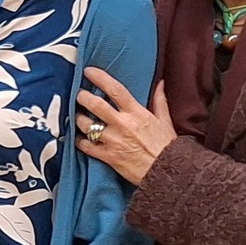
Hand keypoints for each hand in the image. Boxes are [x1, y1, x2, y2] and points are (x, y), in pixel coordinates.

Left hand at [75, 68, 177, 185]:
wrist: (168, 173)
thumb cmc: (167, 148)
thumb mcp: (165, 121)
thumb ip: (160, 101)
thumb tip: (160, 83)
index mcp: (136, 113)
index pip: (115, 89)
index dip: (100, 78)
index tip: (88, 71)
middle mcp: (122, 124)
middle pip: (95, 104)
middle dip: (82, 97)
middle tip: (79, 95)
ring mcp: (113, 141)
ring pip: (86, 124)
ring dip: (78, 119)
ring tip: (77, 116)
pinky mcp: (108, 157)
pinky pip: (85, 146)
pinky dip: (78, 141)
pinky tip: (78, 138)